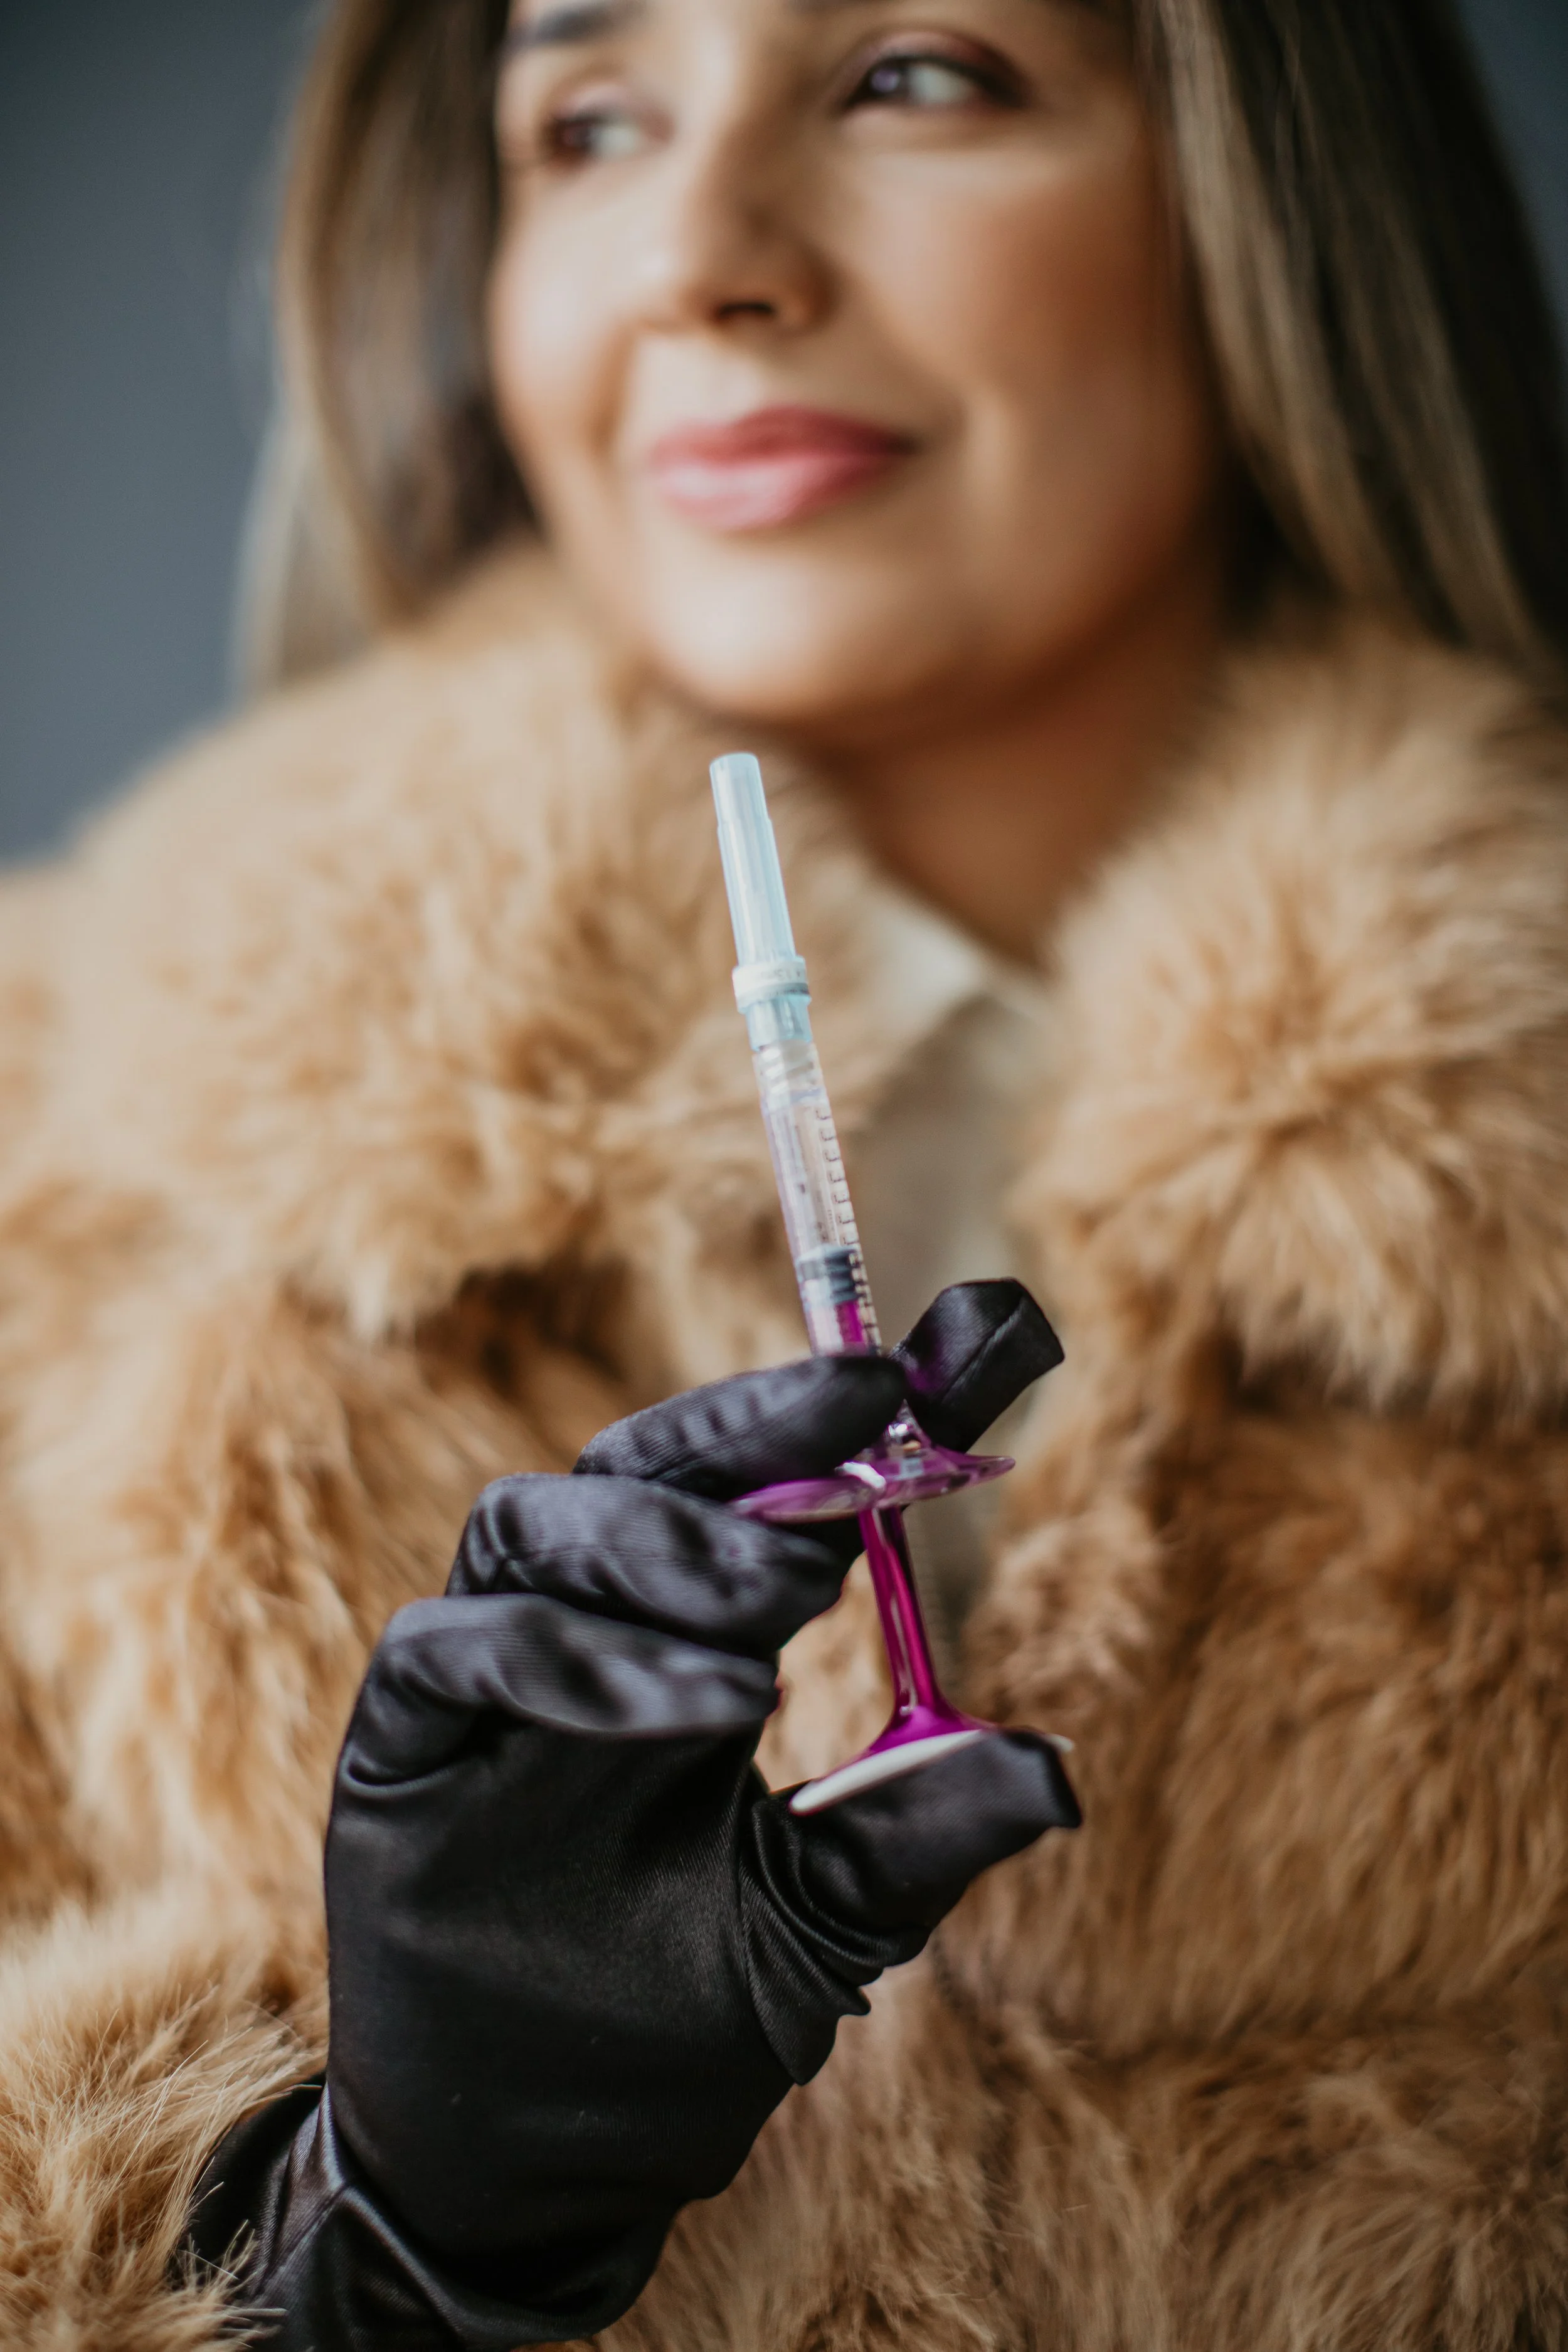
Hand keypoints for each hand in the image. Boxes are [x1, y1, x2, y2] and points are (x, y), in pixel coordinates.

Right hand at [185, 1282, 1076, 2351]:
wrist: (543, 2171)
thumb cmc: (683, 2024)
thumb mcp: (830, 1923)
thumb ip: (921, 1825)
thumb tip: (1059, 1769)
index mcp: (683, 1640)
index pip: (749, 1484)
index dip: (830, 1414)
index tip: (948, 1359)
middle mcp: (581, 1629)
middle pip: (636, 1463)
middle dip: (747, 1433)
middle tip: (860, 1465)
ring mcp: (482, 1684)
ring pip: (532, 1522)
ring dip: (667, 1546)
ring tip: (783, 1608)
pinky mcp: (397, 1751)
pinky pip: (447, 1647)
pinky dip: (564, 1655)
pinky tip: (689, 1705)